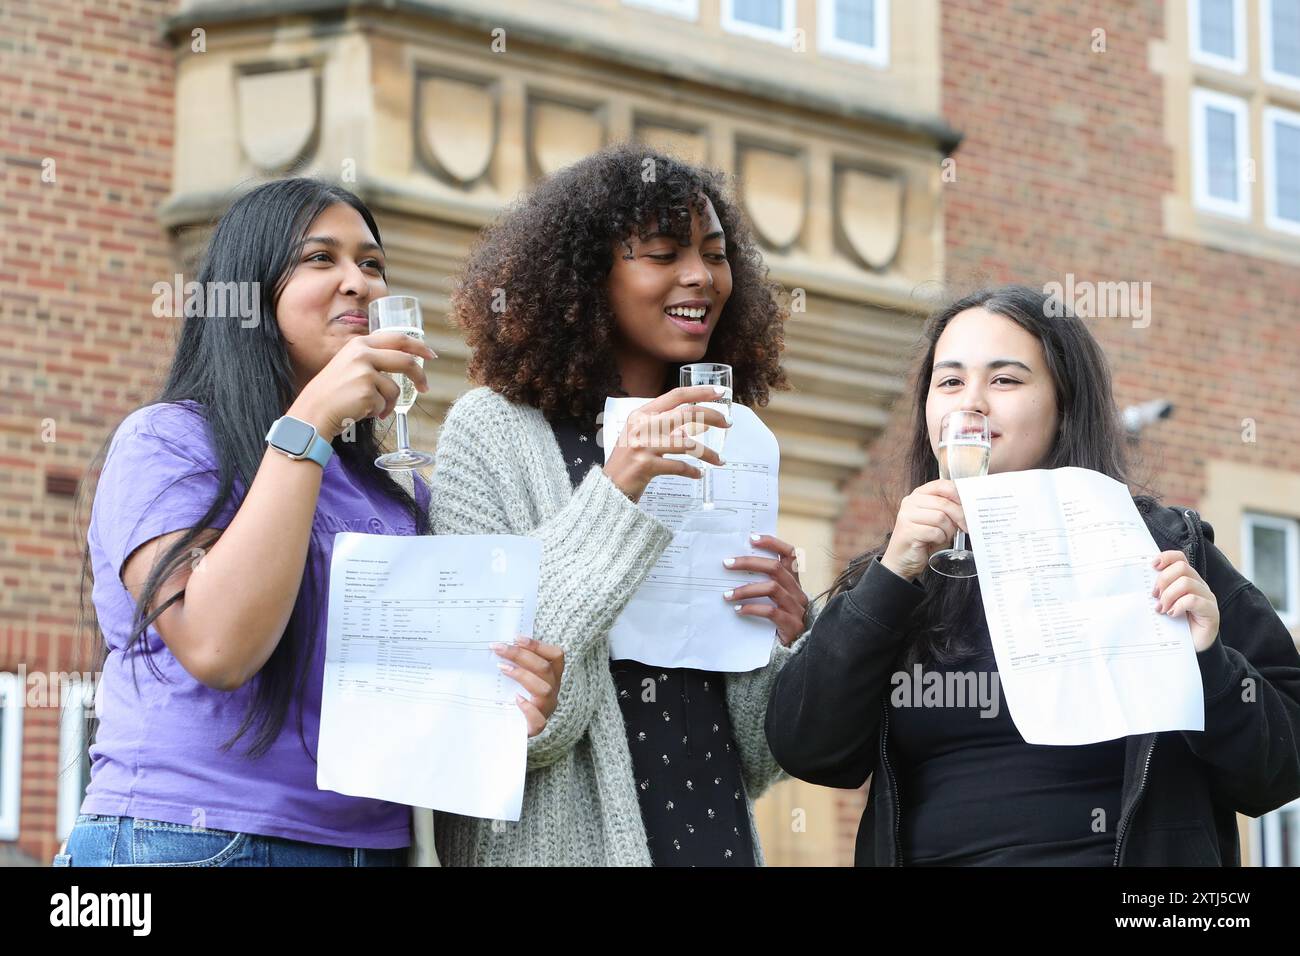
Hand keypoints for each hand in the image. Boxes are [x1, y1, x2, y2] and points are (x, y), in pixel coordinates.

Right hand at [287, 330, 436, 440]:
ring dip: (387, 404)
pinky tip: (359, 412)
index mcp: (359, 344)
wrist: (313, 412)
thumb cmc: (333, 394)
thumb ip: (373, 360)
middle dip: (419, 376)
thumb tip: (404, 364)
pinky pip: (385, 405)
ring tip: (370, 409)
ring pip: (394, 389)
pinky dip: (377, 413)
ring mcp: (365, 372)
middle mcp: (362, 354)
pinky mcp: (367, 392)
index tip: (431, 354)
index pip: (397, 338)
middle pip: (405, 361)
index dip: (418, 346)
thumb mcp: (350, 366)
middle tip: (425, 388)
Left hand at [492, 636, 565, 736]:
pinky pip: (539, 720)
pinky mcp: (537, 726)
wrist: (511, 728)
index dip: (538, 645)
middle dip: (521, 655)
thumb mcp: (518, 677)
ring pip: (544, 689)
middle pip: (545, 669)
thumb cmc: (514, 697)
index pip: (556, 656)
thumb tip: (498, 645)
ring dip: (522, 675)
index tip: (516, 638)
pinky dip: (528, 708)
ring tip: (502, 668)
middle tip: (498, 648)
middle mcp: (553, 690)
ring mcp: (547, 708)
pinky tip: (516, 698)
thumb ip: (515, 662)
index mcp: (552, 676)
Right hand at [602, 385, 730, 501]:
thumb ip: (666, 429)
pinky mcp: (646, 465)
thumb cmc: (628, 463)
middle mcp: (642, 426)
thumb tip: (698, 426)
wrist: (609, 489)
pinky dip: (693, 471)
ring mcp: (643, 445)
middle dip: (712, 416)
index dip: (700, 392)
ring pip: (687, 444)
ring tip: (719, 460)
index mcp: (641, 414)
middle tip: (727, 424)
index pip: (676, 395)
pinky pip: (679, 466)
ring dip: (708, 453)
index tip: (720, 392)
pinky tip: (698, 474)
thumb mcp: (642, 437)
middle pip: (686, 413)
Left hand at [722, 533, 809, 646]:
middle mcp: (798, 592)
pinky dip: (753, 609)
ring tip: (727, 594)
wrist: (793, 650)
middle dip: (749, 563)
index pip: (790, 554)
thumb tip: (735, 565)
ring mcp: (797, 608)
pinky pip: (771, 612)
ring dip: (746, 589)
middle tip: (727, 563)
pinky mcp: (792, 625)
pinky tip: (739, 610)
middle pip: (776, 568)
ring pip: (772, 588)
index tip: (751, 538)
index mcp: (794, 582)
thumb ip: (764, 582)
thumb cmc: (778, 620)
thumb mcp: (774, 599)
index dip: (773, 543)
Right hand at [880, 479, 967, 581]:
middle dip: (959, 516)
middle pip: (944, 503)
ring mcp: (907, 516)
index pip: (941, 485)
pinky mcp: (907, 531)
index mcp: (919, 495)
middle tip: (965, 526)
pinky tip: (935, 541)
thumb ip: (949, 510)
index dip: (958, 494)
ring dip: (948, 530)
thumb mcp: (938, 520)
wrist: (903, 559)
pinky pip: (934, 532)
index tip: (970, 505)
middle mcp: (911, 502)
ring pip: (940, 517)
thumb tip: (969, 507)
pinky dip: (940, 539)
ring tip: (944, 536)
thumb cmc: (923, 539)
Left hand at [1152, 550, 1219, 652]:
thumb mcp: (1161, 604)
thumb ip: (1156, 592)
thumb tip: (1138, 580)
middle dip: (1163, 580)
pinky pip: (1194, 600)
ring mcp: (1207, 598)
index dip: (1166, 558)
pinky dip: (1179, 606)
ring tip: (1162, 609)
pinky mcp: (1211, 612)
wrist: (1186, 649)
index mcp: (1187, 580)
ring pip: (1187, 583)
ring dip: (1169, 595)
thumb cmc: (1172, 625)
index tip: (1152, 567)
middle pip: (1182, 568)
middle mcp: (1199, 585)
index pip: (1180, 558)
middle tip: (1155, 597)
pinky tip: (1172, 614)